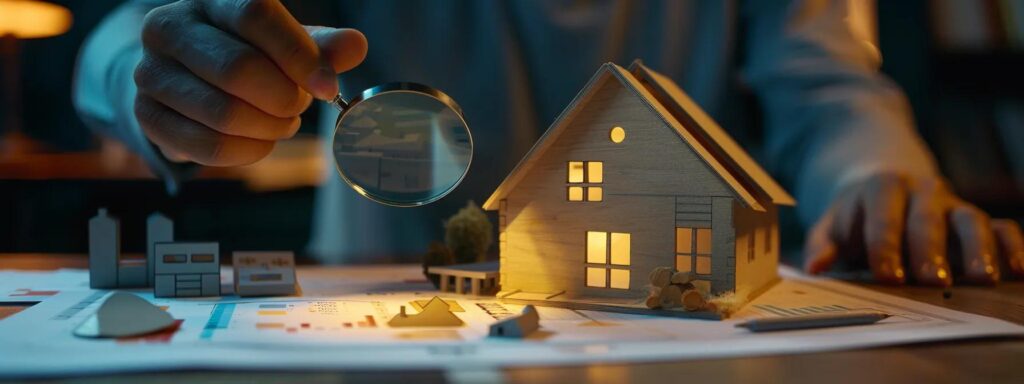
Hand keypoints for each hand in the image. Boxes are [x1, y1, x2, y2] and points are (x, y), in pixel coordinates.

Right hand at [133, 0, 366, 165]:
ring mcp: (150, 72)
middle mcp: (169, 27)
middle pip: (238, 68)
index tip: (328, 88)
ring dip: (268, 128)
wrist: (186, 80)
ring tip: (281, 123)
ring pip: (224, 113)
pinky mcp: (146, 115)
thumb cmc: (247, 55)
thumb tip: (356, 45)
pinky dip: (248, 152)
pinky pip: (209, 147)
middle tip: (298, 106)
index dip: (299, 55)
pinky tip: (260, 141)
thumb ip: (321, 46)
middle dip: (283, 98)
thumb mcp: (286, 45)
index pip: (255, 14)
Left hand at [804, 172, 1023, 285]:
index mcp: (881, 188)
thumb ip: (822, 244)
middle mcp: (921, 191)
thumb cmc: (855, 216)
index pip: (883, 214)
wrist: (885, 186)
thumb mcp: (832, 223)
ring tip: (981, 278)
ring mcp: (952, 204)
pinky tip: (1018, 270)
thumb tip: (815, 266)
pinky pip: (1002, 227)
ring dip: (978, 249)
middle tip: (932, 280)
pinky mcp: (978, 218)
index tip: (888, 275)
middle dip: (929, 249)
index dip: (884, 244)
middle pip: (927, 218)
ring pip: (970, 220)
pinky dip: (1012, 246)